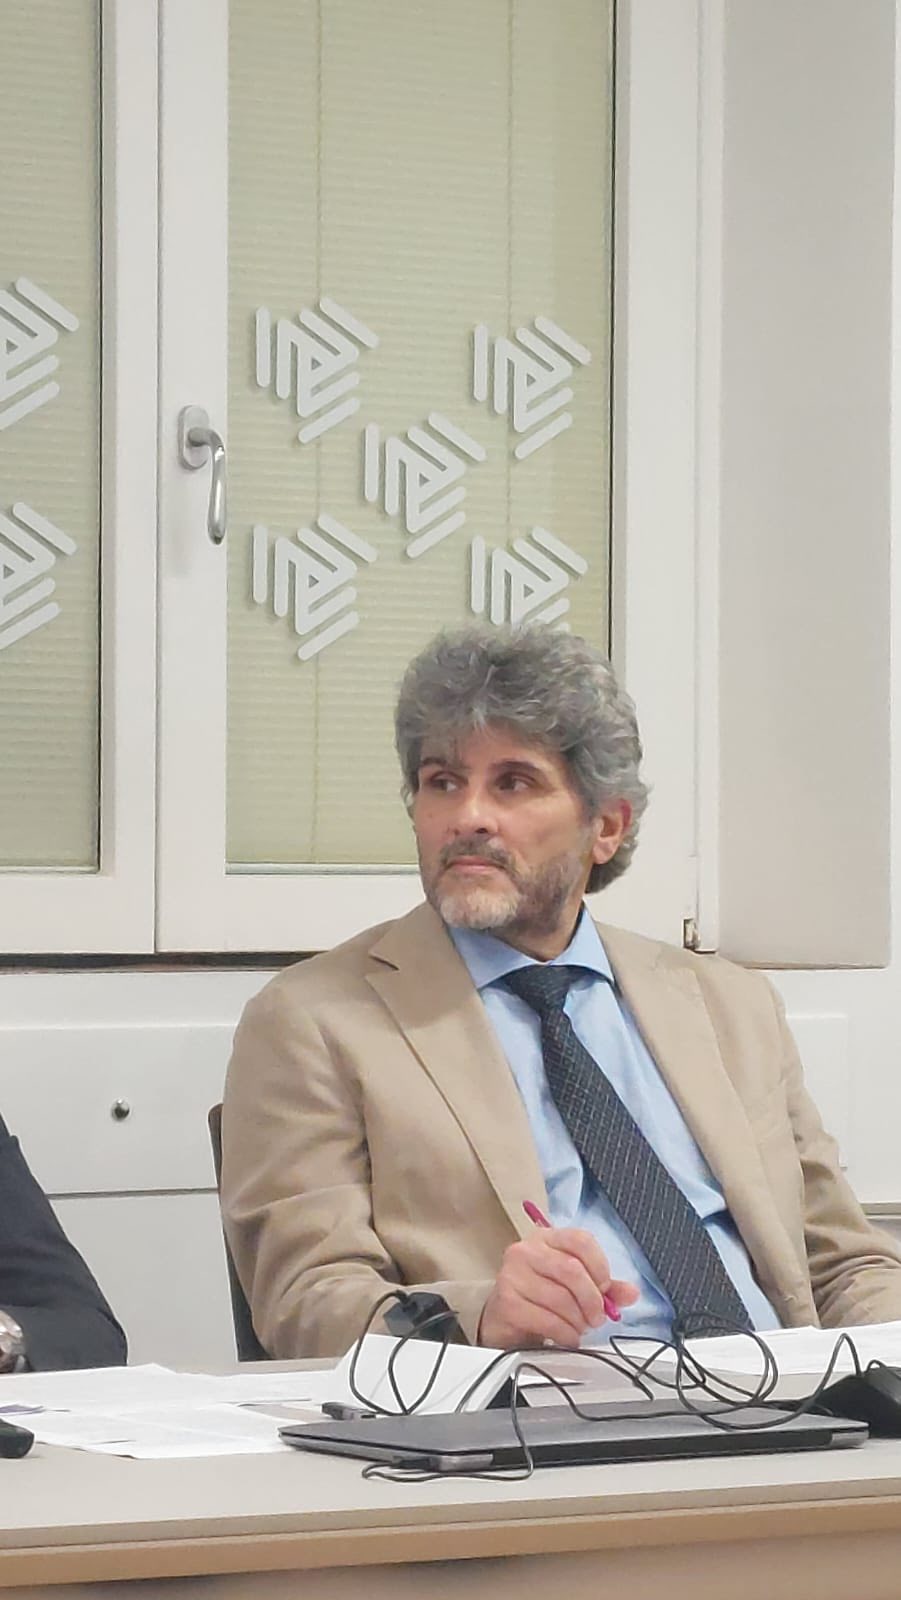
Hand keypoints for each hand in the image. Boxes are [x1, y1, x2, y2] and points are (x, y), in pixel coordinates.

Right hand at [477, 1228, 638, 1348]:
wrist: (503, 1319)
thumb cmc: (540, 1297)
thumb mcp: (573, 1285)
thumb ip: (604, 1287)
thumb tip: (631, 1293)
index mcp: (547, 1238)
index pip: (581, 1240)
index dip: (600, 1266)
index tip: (605, 1289)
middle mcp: (526, 1251)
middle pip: (572, 1270)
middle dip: (592, 1300)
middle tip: (597, 1318)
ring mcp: (513, 1275)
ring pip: (561, 1299)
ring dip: (579, 1321)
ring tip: (580, 1328)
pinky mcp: (507, 1302)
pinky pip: (547, 1320)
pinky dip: (565, 1334)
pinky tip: (567, 1337)